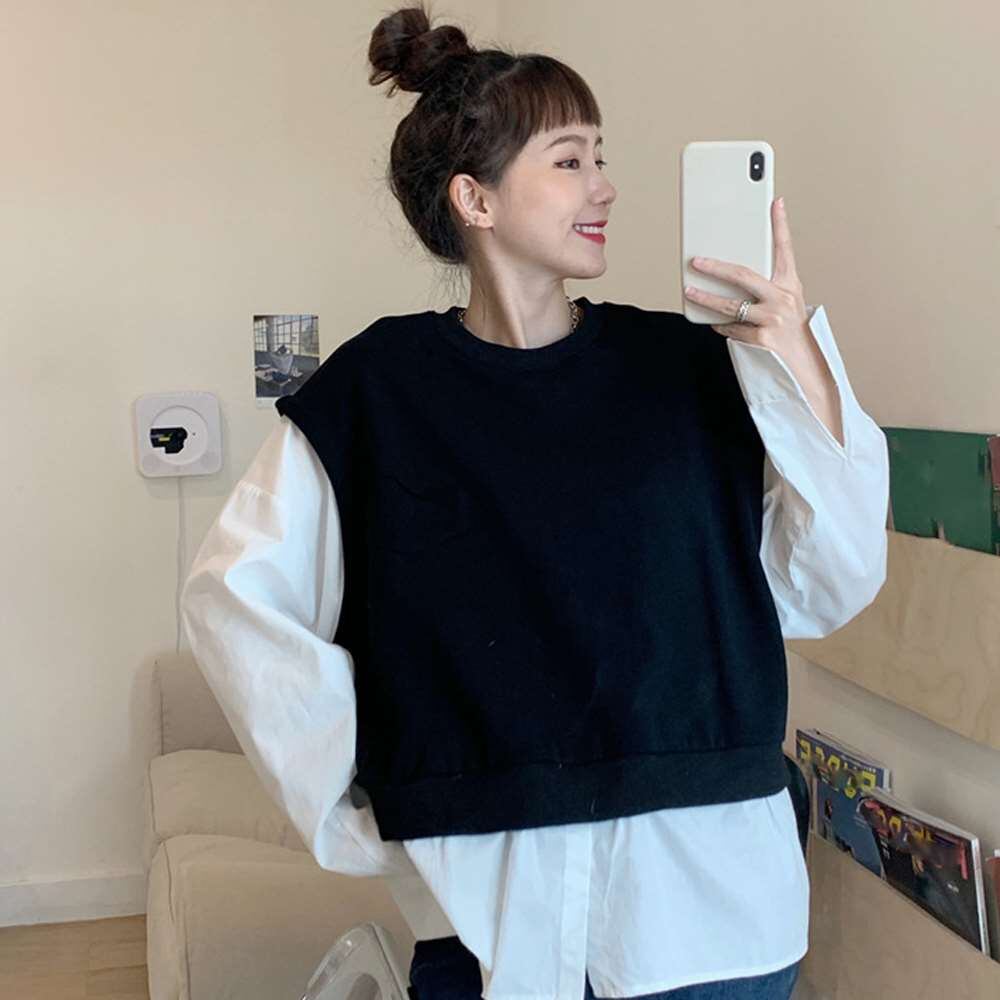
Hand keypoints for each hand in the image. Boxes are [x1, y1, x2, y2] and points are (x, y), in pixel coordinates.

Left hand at [683, 196, 808, 349]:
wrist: (804, 364)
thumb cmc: (791, 328)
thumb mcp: (788, 301)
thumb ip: (768, 285)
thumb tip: (732, 273)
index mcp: (790, 284)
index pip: (785, 248)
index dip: (780, 224)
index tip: (774, 201)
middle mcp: (783, 299)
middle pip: (743, 275)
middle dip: (715, 267)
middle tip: (696, 261)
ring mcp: (772, 319)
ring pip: (729, 305)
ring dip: (705, 298)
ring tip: (689, 292)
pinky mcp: (761, 339)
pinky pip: (731, 328)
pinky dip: (720, 325)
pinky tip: (714, 322)